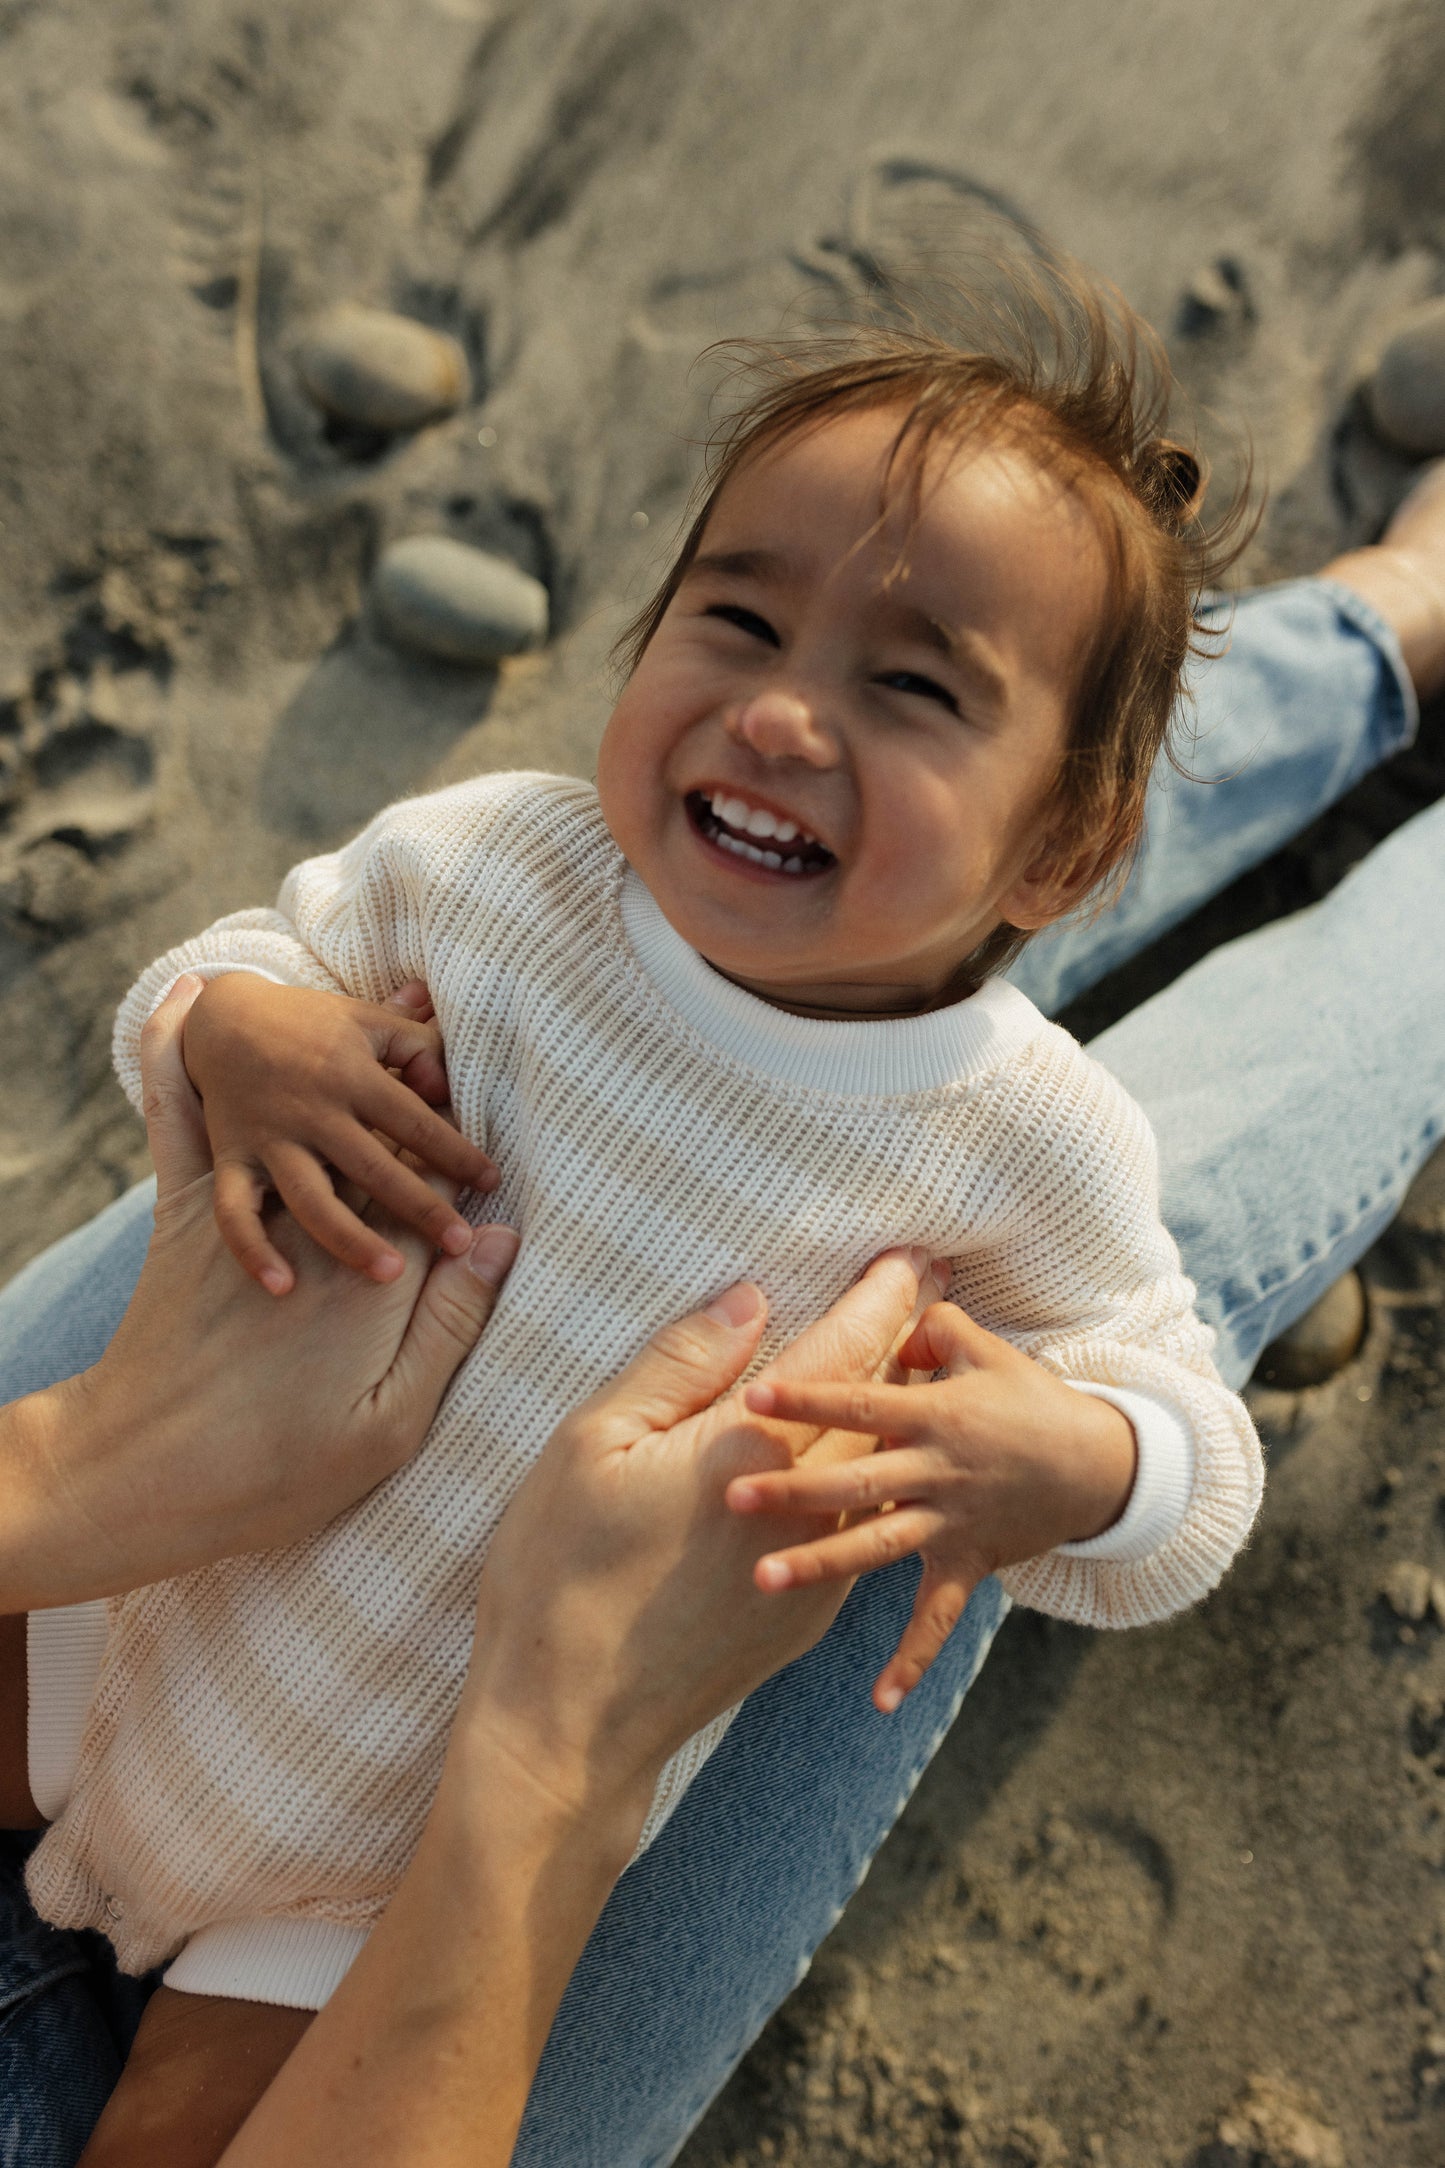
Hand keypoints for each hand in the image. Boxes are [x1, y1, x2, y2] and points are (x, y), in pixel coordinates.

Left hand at [3, 975, 519, 1609]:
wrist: (140, 1480)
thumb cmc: (276, 1473)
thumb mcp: (389, 1424)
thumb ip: (448, 1327)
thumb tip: (498, 1243)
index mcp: (368, 1277)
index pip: (428, 1184)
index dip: (460, 1141)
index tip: (492, 1107)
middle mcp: (307, 1228)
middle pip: (372, 1135)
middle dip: (412, 1086)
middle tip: (440, 1037)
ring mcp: (241, 1218)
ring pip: (297, 1115)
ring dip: (328, 1062)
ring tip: (364, 1008)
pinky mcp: (184, 1223)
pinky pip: (182, 1125)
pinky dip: (180, 1067)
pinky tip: (179, 1013)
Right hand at [180, 971, 499, 1292]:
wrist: (223, 1019)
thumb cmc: (311, 1024)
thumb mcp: (368, 1019)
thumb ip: (418, 1047)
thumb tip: (449, 1088)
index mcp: (350, 1074)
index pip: (415, 1121)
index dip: (456, 1152)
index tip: (491, 1183)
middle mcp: (312, 1111)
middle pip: (372, 1167)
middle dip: (419, 1207)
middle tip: (460, 1244)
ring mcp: (270, 1140)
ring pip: (310, 1199)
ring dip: (349, 1240)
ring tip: (390, 1275)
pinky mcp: (232, 1160)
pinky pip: (235, 1213)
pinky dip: (253, 1251)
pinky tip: (282, 1287)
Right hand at [455, 1246, 947, 1857]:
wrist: (572, 1726)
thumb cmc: (560, 1575)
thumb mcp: (591, 1444)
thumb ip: (679, 1365)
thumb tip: (748, 1300)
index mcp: (751, 1452)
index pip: (839, 1354)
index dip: (881, 1299)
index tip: (913, 1258)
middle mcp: (806, 1508)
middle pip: (877, 1408)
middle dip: (908, 1344)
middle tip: (939, 1294)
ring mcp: (816, 1570)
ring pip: (875, 1469)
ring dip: (897, 1413)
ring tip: (917, 1367)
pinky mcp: (809, 1619)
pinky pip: (855, 1527)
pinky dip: (870, 1477)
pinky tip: (864, 1462)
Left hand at [726, 1301, 1137, 1713]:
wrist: (1099, 1465)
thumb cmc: (1029, 1399)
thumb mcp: (985, 1349)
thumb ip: (931, 1332)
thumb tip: (888, 1334)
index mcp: (936, 1417)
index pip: (861, 1405)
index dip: (810, 1399)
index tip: (753, 1398)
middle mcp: (937, 1473)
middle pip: (855, 1483)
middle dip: (793, 1490)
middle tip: (731, 1496)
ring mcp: (950, 1524)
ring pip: (878, 1548)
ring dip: (821, 1564)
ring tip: (762, 1578)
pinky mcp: (966, 1565)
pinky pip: (936, 1619)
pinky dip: (912, 1660)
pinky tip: (880, 1701)